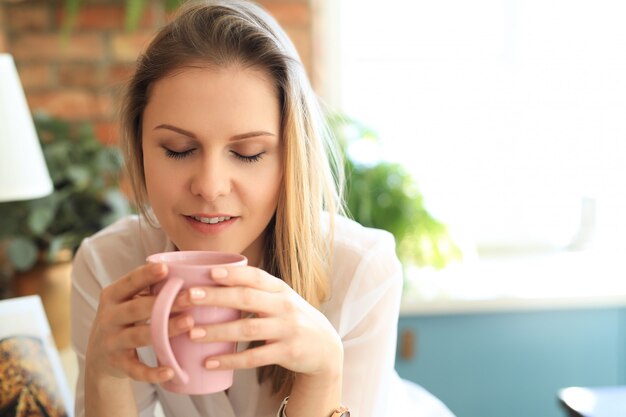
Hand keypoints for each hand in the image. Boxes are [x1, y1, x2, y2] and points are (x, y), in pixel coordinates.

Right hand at [85, 263, 194, 382]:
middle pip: (138, 308)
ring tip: (189, 323)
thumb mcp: (128, 300)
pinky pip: (136, 370)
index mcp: (112, 296)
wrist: (99, 356)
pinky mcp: (118, 364)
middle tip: (190, 297)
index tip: (165, 267)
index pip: (129, 282)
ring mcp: (112, 342)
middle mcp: (109, 317)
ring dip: (165, 329)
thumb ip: (148, 288)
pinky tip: (171, 370)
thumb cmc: (125, 318)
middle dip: (165, 302)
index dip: (146, 275)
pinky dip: (153, 372)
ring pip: (139, 335)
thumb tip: (186, 271)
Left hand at [185, 266, 342, 377]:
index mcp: (281, 290)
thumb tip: (214, 280)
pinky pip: (254, 357)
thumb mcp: (281, 300)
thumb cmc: (293, 320)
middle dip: (216, 297)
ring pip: (248, 329)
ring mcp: (288, 330)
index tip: (209, 273)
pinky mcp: (287, 353)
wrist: (325, 348)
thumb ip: (256, 291)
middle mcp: (285, 306)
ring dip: (218, 331)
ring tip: (192, 333)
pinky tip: (211, 362)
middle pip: (247, 298)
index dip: (233, 273)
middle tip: (189, 297)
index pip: (256, 276)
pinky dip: (231, 360)